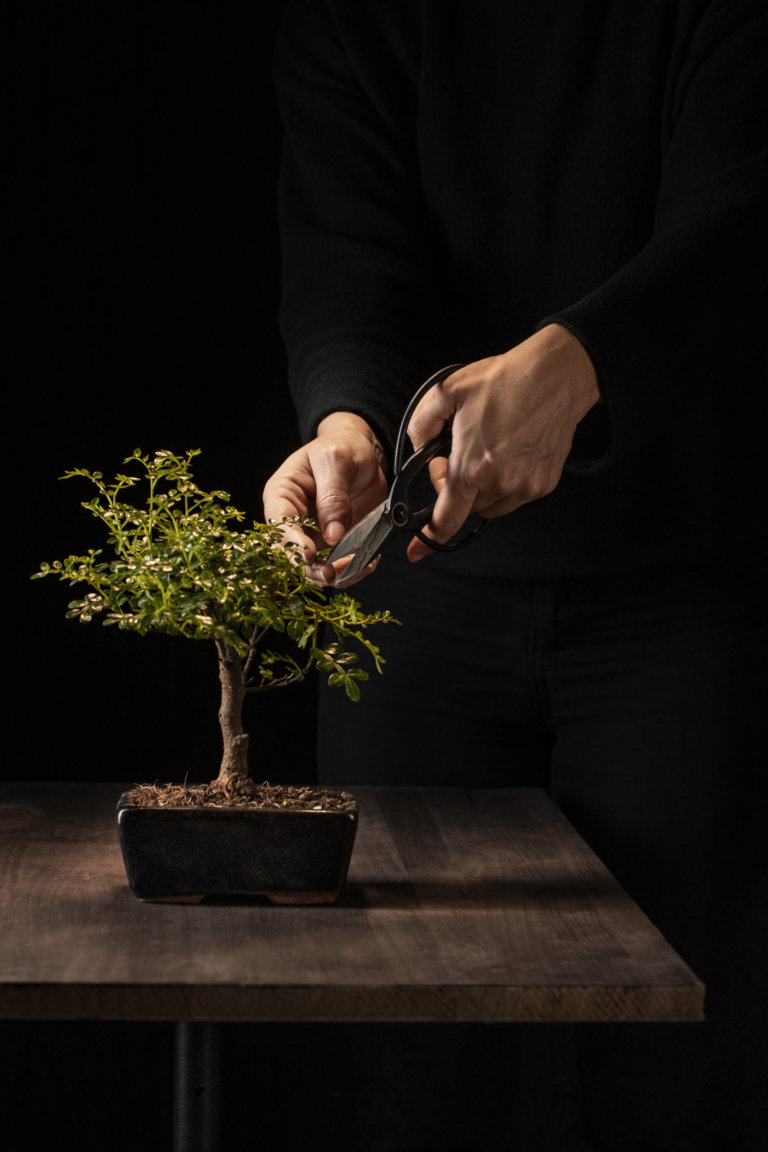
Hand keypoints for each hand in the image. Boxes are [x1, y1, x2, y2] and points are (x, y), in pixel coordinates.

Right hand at [262, 412, 387, 583]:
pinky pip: (338, 564)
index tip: (309, 555)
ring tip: (359, 566)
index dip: (291, 542)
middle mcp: (293, 519)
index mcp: (282, 494)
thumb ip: (333, 495)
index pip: (278, 523)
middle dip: (312, 568)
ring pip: (315, 567)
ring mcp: (313, 534)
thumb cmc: (342, 447)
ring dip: (335, 574)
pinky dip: (353, 570)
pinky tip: (368, 562)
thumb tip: (333, 534)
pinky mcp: (334, 543)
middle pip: (292, 554)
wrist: (362, 452)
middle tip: (333, 572)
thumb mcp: (336, 460)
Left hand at [406, 324, 600, 559]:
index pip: (446, 518)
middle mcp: (501, 483)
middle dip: (456, 487)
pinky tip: (508, 452)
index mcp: (473, 467)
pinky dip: (504, 482)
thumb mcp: (446, 391)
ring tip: (487, 449)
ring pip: (490, 505)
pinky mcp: (544, 484)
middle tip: (458, 454)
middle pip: (467, 507)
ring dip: (481, 488)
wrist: (556, 377)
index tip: (417, 549)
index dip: (428, 537)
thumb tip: (419, 448)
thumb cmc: (505, 381)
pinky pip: (514, 496)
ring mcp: (526, 487)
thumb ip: (420, 425)